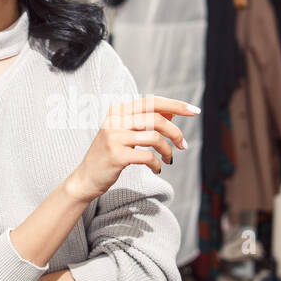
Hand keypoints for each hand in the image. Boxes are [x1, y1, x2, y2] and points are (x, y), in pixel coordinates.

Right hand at [66, 95, 198, 201]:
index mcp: (118, 111)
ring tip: (168, 159)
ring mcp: (114, 137)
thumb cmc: (109, 155)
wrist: (86, 178)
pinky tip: (157, 169)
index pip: (152, 102)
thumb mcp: (126, 133)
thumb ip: (146, 120)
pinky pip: (147, 156)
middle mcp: (115, 120)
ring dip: (167, 150)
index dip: (176, 105)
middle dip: (175, 132)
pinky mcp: (116, 155)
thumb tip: (173, 110)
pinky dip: (157, 164)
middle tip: (183, 145)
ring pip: (154, 137)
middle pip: (156, 119)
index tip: (194, 111)